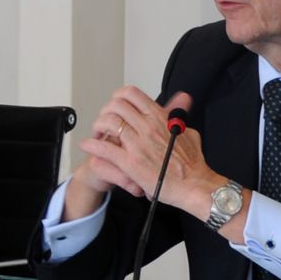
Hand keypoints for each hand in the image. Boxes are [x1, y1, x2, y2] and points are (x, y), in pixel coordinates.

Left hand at [76, 87, 220, 214]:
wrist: (193, 184)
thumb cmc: (192, 164)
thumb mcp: (188, 131)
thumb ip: (179, 116)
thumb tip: (181, 103)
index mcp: (159, 118)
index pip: (132, 95)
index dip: (119, 97)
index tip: (117, 105)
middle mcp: (147, 127)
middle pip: (116, 106)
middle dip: (106, 111)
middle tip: (105, 120)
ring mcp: (137, 144)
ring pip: (107, 123)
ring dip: (98, 126)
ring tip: (97, 132)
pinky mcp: (130, 163)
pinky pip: (104, 148)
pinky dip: (92, 145)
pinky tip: (87, 145)